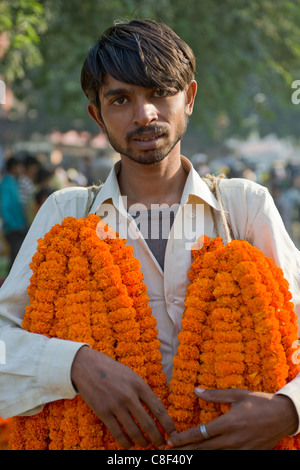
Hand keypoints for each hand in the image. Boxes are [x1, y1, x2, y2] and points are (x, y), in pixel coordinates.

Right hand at [71, 345, 174, 448]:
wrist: (88, 367)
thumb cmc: (113, 371)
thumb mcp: (133, 376)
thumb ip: (145, 391)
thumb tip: (158, 405)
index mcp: (139, 385)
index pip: (159, 409)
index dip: (168, 425)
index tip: (173, 434)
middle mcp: (129, 396)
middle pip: (148, 424)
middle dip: (157, 438)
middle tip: (162, 445)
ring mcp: (115, 405)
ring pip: (134, 431)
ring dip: (143, 442)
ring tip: (147, 446)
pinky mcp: (103, 412)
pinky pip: (117, 433)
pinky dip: (126, 443)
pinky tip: (131, 446)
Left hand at [167, 388, 297, 449]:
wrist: (283, 416)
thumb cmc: (260, 402)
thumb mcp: (237, 394)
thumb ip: (215, 395)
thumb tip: (196, 390)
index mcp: (229, 423)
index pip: (201, 433)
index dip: (184, 438)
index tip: (171, 441)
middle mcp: (233, 439)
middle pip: (204, 448)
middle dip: (186, 450)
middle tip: (171, 451)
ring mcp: (241, 449)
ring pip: (215, 455)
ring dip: (199, 454)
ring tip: (185, 455)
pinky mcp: (248, 454)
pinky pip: (228, 457)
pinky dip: (216, 456)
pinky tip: (207, 454)